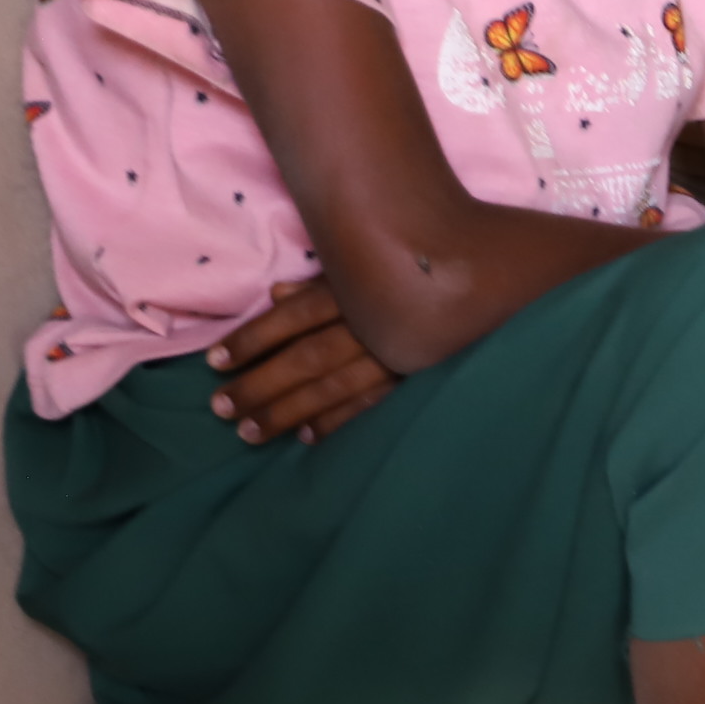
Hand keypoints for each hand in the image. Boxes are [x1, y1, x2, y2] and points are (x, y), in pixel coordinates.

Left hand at [207, 278, 398, 445]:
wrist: (489, 283)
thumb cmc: (415, 272)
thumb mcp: (366, 266)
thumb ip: (323, 283)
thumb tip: (275, 295)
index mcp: (356, 290)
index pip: (295, 315)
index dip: (253, 338)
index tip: (215, 361)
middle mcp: (373, 324)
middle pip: (307, 357)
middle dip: (260, 384)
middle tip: (220, 407)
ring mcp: (395, 354)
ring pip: (332, 387)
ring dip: (287, 411)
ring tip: (248, 432)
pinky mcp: (416, 377)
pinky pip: (370, 404)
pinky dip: (337, 421)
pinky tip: (306, 437)